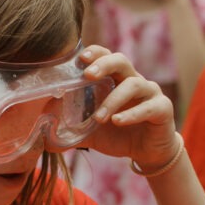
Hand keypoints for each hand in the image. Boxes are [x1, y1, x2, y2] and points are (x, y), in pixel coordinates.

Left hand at [76, 45, 177, 166]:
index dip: (94, 53)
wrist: (147, 152)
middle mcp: (133, 81)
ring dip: (113, 99)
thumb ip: (69, 129)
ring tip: (99, 118)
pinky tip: (118, 121)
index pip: (105, 56)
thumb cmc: (118, 134)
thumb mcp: (90, 131)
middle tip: (88, 74)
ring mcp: (149, 93)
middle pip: (121, 60)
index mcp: (114, 80)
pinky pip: (149, 107)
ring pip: (134, 84)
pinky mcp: (162, 109)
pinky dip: (132, 113)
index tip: (80, 58)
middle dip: (104, 64)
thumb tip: (42, 134)